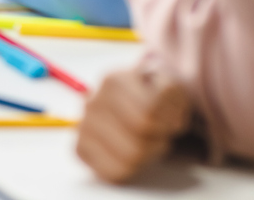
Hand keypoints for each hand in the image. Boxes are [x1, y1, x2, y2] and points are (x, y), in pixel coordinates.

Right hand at [76, 65, 192, 183]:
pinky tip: (132, 154)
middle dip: (159, 138)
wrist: (131, 106)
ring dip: (148, 154)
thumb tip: (169, 114)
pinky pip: (114, 172)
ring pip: (129, 157)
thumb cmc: (153, 99)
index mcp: (114, 81)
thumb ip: (170, 92)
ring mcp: (83, 126)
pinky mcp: (81, 149)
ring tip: (147, 142)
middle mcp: (93, 102)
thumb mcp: (168, 86)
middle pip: (139, 135)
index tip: (172, 120)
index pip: (147, 112)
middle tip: (160, 133)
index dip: (169, 122)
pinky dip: (132, 169)